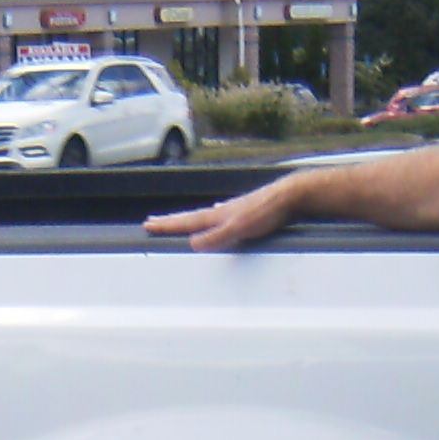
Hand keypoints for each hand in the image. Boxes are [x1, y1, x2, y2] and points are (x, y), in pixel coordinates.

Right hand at [144, 174, 303, 250]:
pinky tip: (218, 211)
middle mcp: (222, 211)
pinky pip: (223, 213)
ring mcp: (234, 210)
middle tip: (153, 220)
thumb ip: (216, 237)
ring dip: (190, 219)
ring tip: (179, 219)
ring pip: (206, 215)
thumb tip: (192, 244)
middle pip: (191, 217)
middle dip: (171, 220)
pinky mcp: (247, 211)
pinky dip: (215, 215)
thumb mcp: (239, 228)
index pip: (186, 222)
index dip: (167, 225)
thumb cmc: (266, 211)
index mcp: (217, 215)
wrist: (290, 195)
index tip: (148, 225)